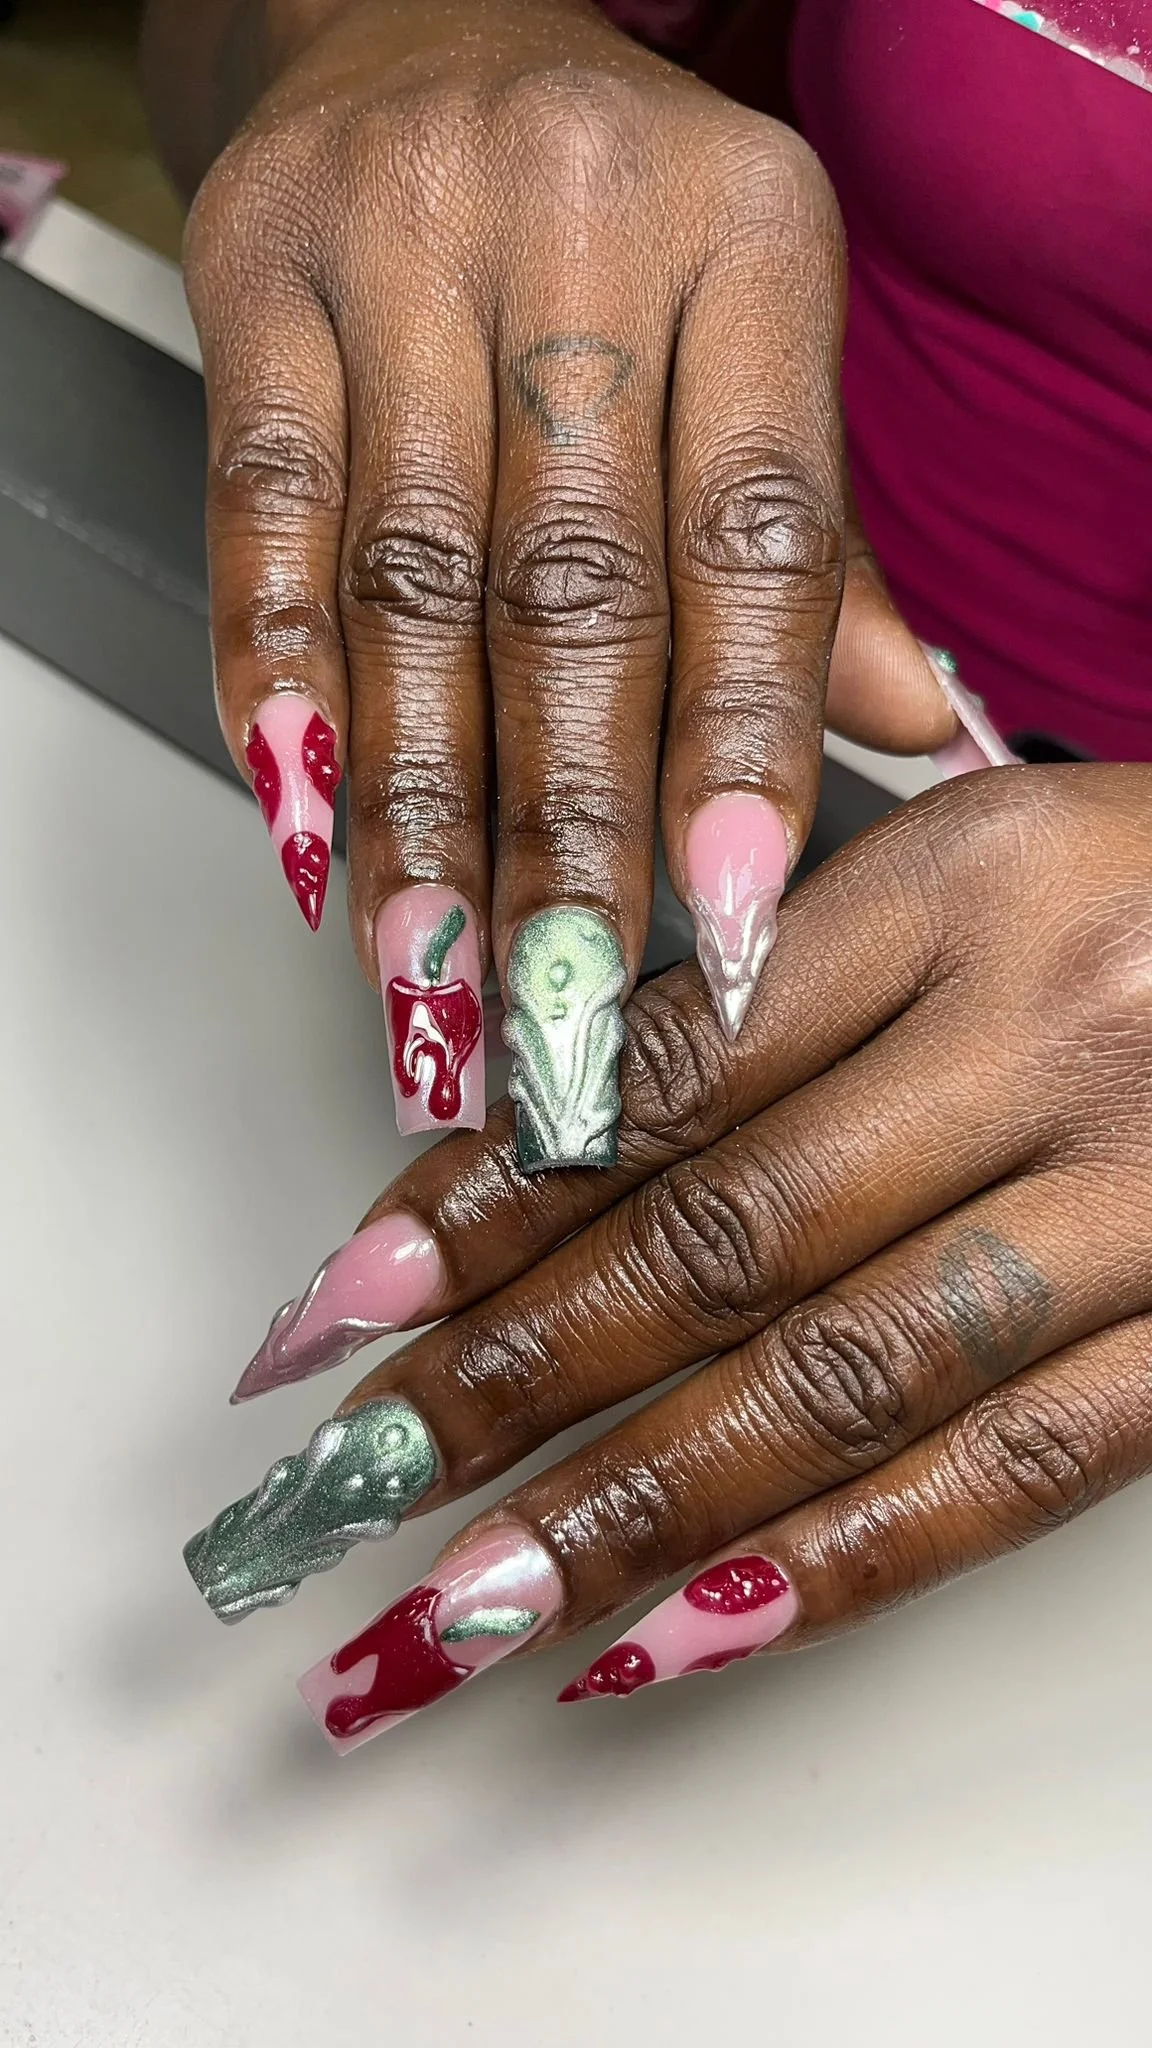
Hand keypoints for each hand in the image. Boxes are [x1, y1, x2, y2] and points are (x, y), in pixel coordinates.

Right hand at [181, 0, 954, 1150]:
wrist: (411, 21)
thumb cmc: (610, 221)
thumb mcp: (751, 337)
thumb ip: (815, 548)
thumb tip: (903, 734)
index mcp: (749, 240)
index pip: (754, 534)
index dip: (738, 746)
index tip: (725, 924)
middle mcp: (579, 227)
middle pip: (572, 586)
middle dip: (559, 830)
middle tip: (555, 1012)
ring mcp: (401, 243)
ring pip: (410, 579)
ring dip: (415, 805)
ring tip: (433, 971)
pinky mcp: (253, 268)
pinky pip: (262, 507)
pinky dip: (275, 680)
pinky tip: (300, 819)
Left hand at [184, 764, 1151, 1742]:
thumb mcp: (990, 852)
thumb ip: (786, 971)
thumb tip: (544, 1136)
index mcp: (967, 878)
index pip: (665, 1067)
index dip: (484, 1206)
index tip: (340, 1316)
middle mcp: (1055, 1028)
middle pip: (727, 1233)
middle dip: (513, 1380)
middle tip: (346, 1488)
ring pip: (847, 1375)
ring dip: (634, 1511)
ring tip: (470, 1605)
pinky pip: (1019, 1469)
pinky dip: (838, 1564)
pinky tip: (683, 1636)